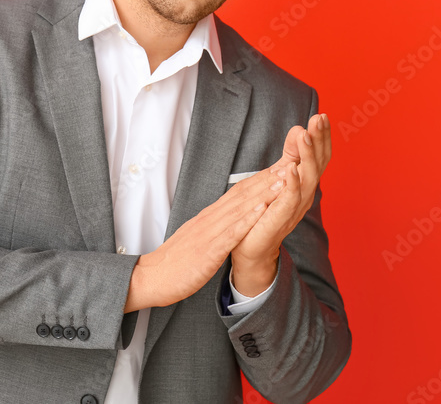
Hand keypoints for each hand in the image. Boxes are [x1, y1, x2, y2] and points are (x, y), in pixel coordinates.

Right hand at [123, 166, 287, 311]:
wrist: (152, 277)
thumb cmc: (175, 261)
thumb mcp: (197, 238)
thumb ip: (212, 227)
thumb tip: (228, 219)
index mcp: (208, 218)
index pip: (237, 193)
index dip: (259, 180)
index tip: (279, 167)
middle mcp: (209, 220)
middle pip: (241, 195)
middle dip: (266, 180)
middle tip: (288, 164)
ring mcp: (208, 234)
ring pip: (239, 210)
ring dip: (262, 194)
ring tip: (283, 180)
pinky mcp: (208, 252)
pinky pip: (230, 234)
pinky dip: (246, 221)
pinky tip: (261, 211)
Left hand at [231, 113, 330, 295]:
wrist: (250, 248)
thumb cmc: (264, 212)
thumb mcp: (278, 178)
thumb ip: (290, 155)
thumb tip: (299, 128)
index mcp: (304, 184)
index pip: (319, 156)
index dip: (322, 137)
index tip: (321, 115)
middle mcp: (305, 194)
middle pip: (318, 163)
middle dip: (319, 140)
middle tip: (319, 118)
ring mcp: (295, 207)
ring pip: (308, 178)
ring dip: (307, 156)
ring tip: (305, 135)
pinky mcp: (280, 218)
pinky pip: (289, 199)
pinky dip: (291, 183)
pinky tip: (290, 168)